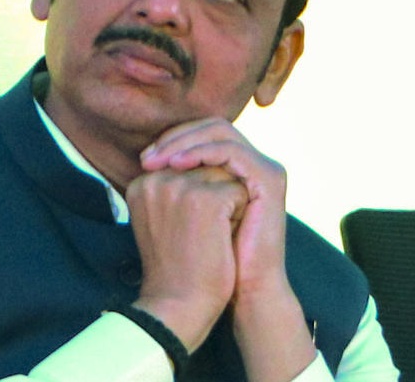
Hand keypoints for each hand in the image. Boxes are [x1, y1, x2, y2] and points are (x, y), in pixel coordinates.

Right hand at [126, 163, 247, 352]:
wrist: (179, 306)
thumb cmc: (176, 266)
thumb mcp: (161, 218)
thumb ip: (172, 186)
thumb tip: (201, 157)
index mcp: (142, 183)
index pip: (187, 166)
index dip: (198, 198)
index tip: (185, 231)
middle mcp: (157, 178)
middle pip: (207, 167)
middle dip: (214, 197)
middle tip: (198, 237)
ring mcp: (182, 187)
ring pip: (225, 176)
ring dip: (228, 204)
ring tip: (208, 236)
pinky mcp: (207, 199)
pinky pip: (239, 191)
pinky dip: (239, 215)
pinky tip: (221, 239)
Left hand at [140, 117, 289, 297]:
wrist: (244, 289)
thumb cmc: (213, 259)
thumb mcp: (187, 212)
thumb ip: (178, 182)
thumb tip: (146, 159)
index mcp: (237, 168)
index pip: (204, 133)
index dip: (173, 140)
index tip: (144, 159)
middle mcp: (253, 164)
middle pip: (213, 126)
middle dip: (176, 136)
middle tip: (148, 156)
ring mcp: (265, 169)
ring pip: (221, 132)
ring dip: (185, 142)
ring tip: (159, 160)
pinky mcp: (270, 179)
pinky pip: (232, 151)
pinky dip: (201, 152)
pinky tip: (177, 165)